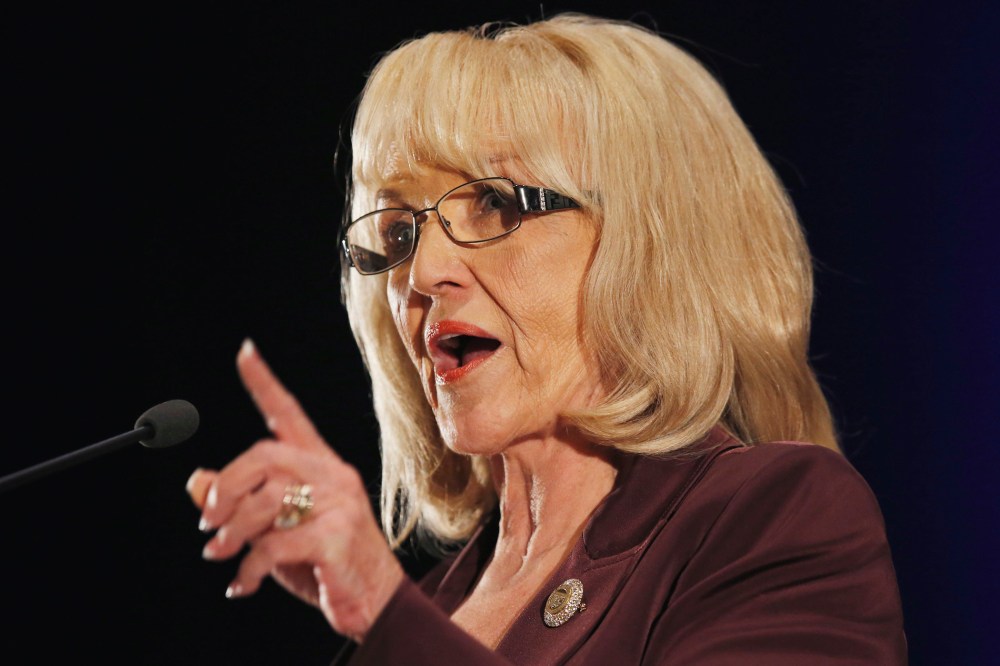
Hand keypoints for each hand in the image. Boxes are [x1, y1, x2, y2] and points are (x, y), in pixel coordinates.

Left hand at [186, 339, 403, 641]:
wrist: (376, 603)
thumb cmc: (326, 564)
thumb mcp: (277, 531)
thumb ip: (241, 505)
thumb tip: (196, 480)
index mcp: (321, 466)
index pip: (289, 414)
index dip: (264, 384)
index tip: (244, 352)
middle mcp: (333, 475)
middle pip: (266, 455)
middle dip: (226, 486)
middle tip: (207, 521)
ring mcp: (340, 503)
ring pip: (266, 500)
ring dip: (231, 531)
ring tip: (220, 555)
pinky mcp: (337, 537)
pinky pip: (275, 544)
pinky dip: (248, 567)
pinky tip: (241, 584)